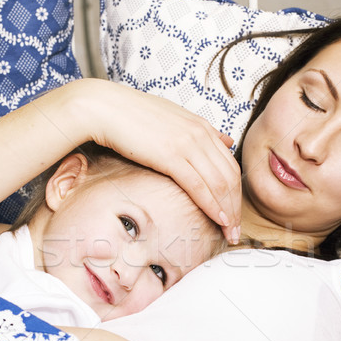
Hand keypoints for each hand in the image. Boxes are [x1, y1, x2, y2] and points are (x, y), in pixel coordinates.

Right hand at [77, 79, 241, 243]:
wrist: (104, 107)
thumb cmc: (131, 117)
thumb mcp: (173, 120)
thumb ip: (200, 132)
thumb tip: (226, 140)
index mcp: (201, 126)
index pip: (230, 164)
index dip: (236, 193)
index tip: (234, 214)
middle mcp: (200, 134)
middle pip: (230, 177)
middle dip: (236, 208)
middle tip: (236, 231)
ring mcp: (188, 144)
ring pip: (220, 184)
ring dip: (228, 212)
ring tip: (229, 232)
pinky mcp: (171, 155)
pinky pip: (199, 185)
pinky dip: (212, 205)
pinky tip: (218, 219)